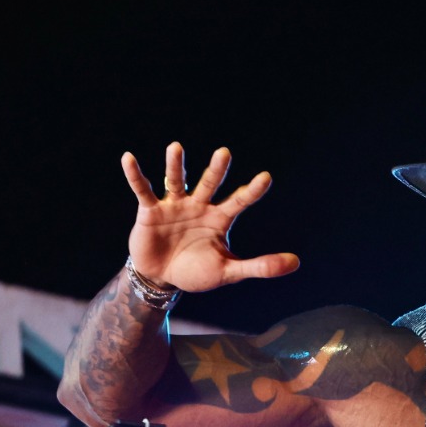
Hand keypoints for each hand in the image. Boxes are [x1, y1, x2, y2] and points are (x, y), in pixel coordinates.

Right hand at [123, 142, 299, 291]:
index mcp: (219, 219)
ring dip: (176, 166)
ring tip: (176, 147)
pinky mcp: (150, 210)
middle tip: (224, 152)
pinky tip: (129, 158)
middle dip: (216, 170)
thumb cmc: (198, 271)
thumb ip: (260, 266)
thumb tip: (296, 262)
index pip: (239, 201)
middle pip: (209, 184)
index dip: (251, 191)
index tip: (266, 178)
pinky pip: (143, 190)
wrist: (162, 278)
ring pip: (176, 181)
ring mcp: (174, 206)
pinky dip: (135, 175)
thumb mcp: (229, 270)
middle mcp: (199, 206)